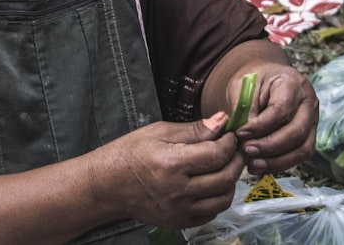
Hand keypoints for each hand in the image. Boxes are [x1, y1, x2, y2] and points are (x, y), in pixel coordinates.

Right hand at [98, 112, 244, 228]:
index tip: (230, 134)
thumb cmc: (130, 153)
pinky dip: (218, 199)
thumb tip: (222, 120)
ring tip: (226, 166)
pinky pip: (210, 214)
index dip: (230, 142)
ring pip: (223, 200)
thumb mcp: (158, 131)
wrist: (107, 185)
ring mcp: (179, 210)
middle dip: (236, 160)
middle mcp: (178, 191)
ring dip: (231, 182)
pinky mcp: (179, 222)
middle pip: (225, 178)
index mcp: (172, 163)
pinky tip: (212, 184)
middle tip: (235, 148)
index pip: (217, 154)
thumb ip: (194, 129)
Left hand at [230, 64, 317, 175]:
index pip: (281, 110)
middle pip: (297, 132)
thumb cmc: (253, 81)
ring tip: (253, 165)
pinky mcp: (309, 135)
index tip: (240, 134)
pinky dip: (280, 164)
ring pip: (303, 149)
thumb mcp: (243, 87)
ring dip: (277, 162)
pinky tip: (261, 165)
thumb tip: (245, 139)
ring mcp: (312, 119)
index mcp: (292, 83)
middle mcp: (308, 102)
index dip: (260, 127)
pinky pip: (300, 155)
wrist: (264, 78)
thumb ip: (245, 111)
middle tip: (246, 151)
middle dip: (270, 147)